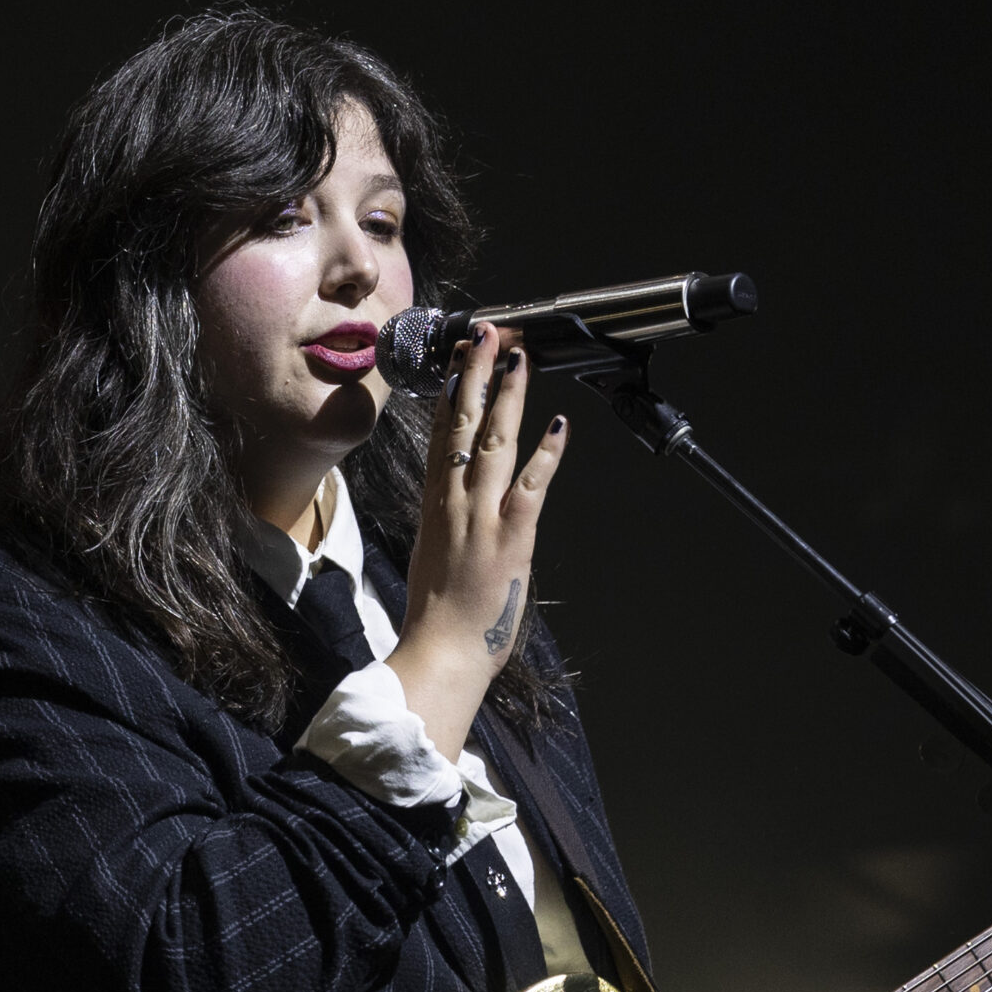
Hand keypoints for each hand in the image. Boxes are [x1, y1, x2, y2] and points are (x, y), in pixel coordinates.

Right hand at [388, 320, 570, 757]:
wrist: (440, 655)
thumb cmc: (437, 622)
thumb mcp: (433, 563)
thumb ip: (447, 530)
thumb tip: (457, 513)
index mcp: (435, 510)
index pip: (441, 438)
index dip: (452, 394)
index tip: (459, 360)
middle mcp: (455, 505)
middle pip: (463, 426)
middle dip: (477, 376)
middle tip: (487, 335)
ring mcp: (482, 518)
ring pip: (494, 443)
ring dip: (508, 397)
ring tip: (518, 358)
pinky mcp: (511, 538)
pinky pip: (531, 486)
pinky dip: (547, 454)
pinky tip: (558, 424)